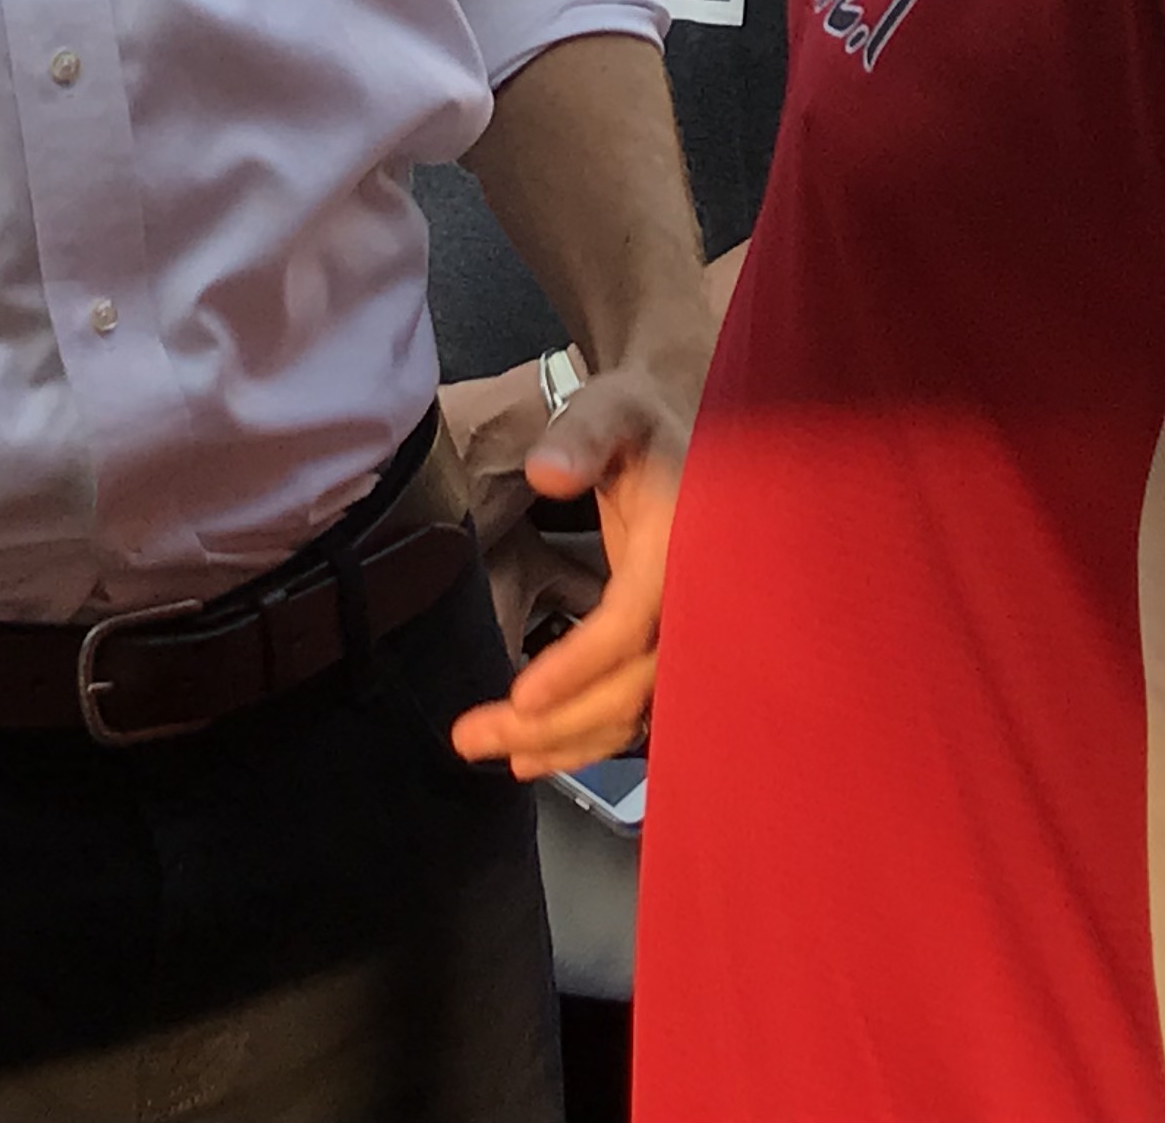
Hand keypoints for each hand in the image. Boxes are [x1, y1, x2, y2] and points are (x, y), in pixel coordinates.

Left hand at [448, 358, 687, 779]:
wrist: (680, 430)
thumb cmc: (637, 421)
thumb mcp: (610, 409)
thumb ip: (581, 435)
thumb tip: (548, 472)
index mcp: (682, 550)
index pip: (630, 621)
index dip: (579, 664)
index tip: (521, 698)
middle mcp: (693, 603)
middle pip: (629, 685)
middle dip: (554, 723)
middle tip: (471, 740)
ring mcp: (686, 631)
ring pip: (632, 707)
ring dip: (566, 740)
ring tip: (496, 754)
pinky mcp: (670, 644)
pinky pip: (634, 703)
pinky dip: (588, 732)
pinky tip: (538, 748)